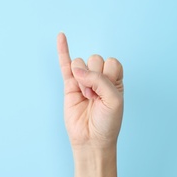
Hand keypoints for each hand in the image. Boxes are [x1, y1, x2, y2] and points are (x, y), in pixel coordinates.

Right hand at [57, 32, 123, 150]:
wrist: (92, 140)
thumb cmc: (107, 123)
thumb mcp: (114, 100)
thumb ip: (99, 80)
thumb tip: (78, 69)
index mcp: (114, 80)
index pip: (111, 62)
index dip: (108, 74)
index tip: (107, 91)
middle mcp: (99, 78)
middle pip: (95, 59)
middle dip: (94, 78)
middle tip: (94, 97)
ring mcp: (83, 81)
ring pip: (80, 63)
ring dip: (83, 80)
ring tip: (86, 96)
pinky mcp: (69, 86)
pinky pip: (65, 64)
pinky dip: (63, 49)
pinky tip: (61, 36)